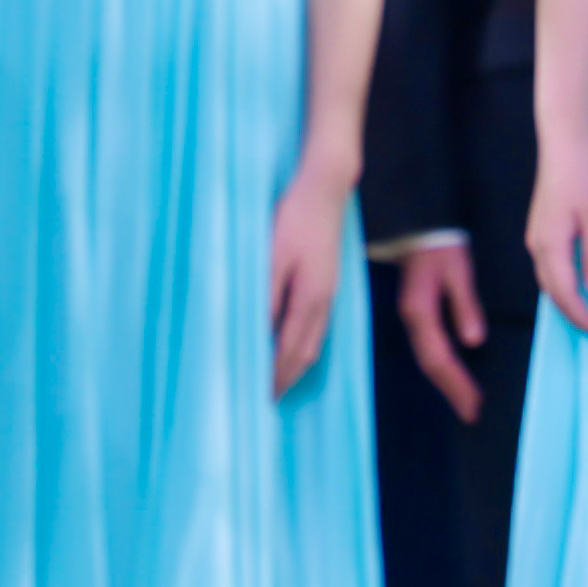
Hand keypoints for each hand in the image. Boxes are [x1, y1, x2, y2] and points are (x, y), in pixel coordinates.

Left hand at [267, 175, 346, 397]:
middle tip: (270, 397)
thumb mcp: (273, 258)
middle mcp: (324, 302)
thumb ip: (267, 298)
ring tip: (280, 378)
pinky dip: (304, 344)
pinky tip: (294, 341)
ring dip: (297, 363)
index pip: (290, 351)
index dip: (276, 376)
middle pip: (307, 352)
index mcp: (310, 300)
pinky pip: (317, 325)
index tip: (262, 397)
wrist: (326, 189)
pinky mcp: (328, 280)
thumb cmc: (294, 220)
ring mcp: (330, 291)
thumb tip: (258, 334)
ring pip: (314, 340)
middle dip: (289, 377)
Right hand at [396, 239, 489, 421]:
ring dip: (446, 382)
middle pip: (430, 365)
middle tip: (473, 413)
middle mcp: (412, 320)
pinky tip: (454, 375)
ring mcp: (411, 318)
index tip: (475, 405)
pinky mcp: (416, 314)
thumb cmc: (440, 245)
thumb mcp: (458, 270)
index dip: (457, 384)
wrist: (416, 225)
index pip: (439, 358)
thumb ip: (465, 304)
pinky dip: (442, 367)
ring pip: (427, 359)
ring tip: (466, 401)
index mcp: (420, 312)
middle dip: (452, 390)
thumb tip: (474, 341)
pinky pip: (428, 348)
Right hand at [527, 130, 587, 335]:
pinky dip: (565, 279)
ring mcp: (538, 234)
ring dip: (568, 296)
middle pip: (551, 290)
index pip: (563, 292)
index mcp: (549, 244)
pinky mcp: (544, 225)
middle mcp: (538, 243)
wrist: (566, 138)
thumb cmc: (584, 171)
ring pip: (550, 277)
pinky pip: (551, 263)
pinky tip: (581, 280)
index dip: (580, 315)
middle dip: (572, 312)